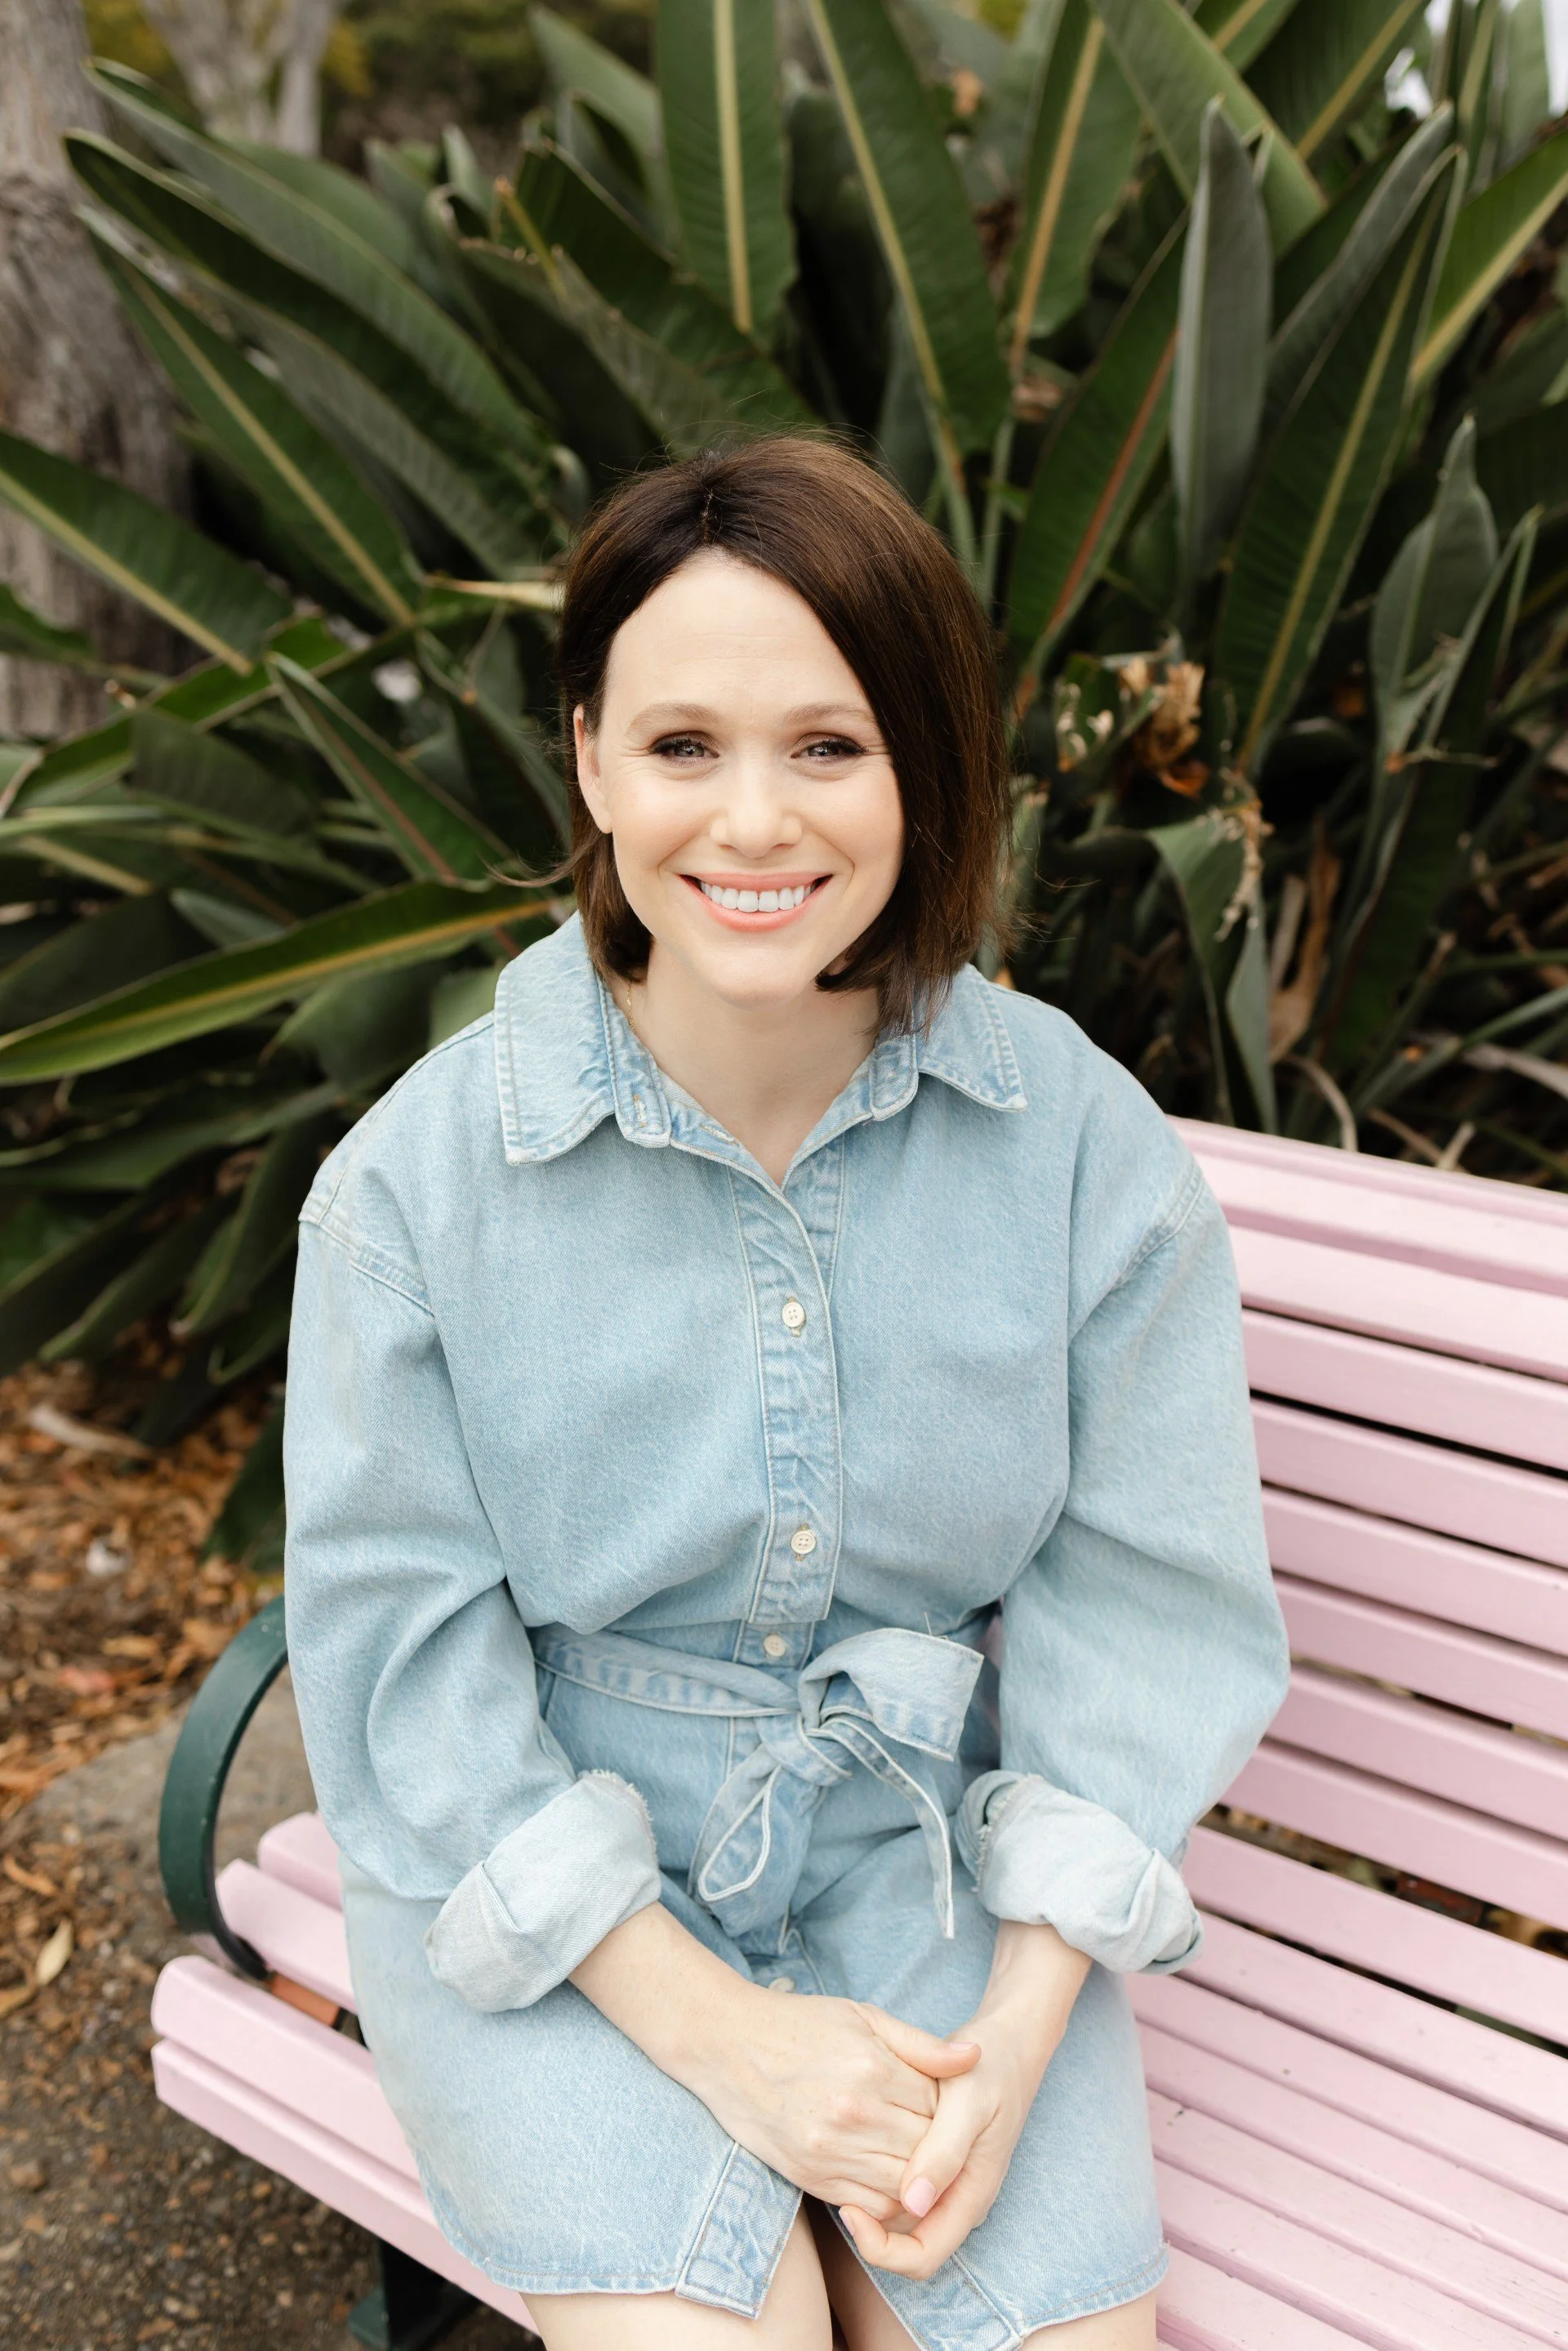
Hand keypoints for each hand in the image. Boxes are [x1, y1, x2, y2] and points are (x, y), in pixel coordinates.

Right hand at [690, 1988, 980, 2219]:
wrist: (727, 2047)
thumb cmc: (799, 2025)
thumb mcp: (863, 2017)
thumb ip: (921, 2044)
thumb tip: (974, 2058)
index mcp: (872, 2069)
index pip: (941, 2107)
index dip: (951, 2108)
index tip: (946, 2101)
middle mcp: (854, 2115)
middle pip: (926, 2150)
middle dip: (939, 2145)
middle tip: (937, 2132)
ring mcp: (830, 2150)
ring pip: (903, 2186)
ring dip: (917, 2178)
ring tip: (915, 2155)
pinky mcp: (810, 2177)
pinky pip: (868, 2206)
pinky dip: (887, 2199)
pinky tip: (887, 2174)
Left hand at [840, 1922, 1090, 2279]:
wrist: (1008, 2043)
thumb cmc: (990, 2068)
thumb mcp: (969, 2103)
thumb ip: (944, 2153)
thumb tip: (912, 2203)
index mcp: (970, 2196)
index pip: (921, 2257)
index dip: (881, 2248)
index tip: (848, 2209)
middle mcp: (957, 2200)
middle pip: (904, 2245)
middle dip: (867, 2228)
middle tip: (834, 2188)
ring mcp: (945, 2184)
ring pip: (897, 2220)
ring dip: (869, 2204)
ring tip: (841, 2164)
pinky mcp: (933, 2164)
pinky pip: (897, 2190)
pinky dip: (874, 2178)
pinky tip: (855, 2150)